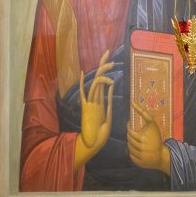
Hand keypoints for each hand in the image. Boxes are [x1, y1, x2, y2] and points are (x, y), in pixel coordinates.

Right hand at [74, 51, 114, 170]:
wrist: (92, 143)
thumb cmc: (100, 134)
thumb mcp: (109, 116)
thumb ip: (109, 103)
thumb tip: (112, 88)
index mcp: (100, 101)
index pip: (104, 82)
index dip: (106, 71)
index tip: (111, 61)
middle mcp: (95, 100)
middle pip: (99, 78)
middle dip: (103, 65)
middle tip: (108, 53)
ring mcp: (90, 103)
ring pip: (96, 84)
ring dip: (103, 73)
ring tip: (111, 64)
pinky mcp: (86, 108)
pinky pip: (84, 94)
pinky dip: (83, 83)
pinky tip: (84, 73)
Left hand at [127, 101, 170, 174]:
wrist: (163, 154)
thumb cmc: (157, 137)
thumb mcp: (152, 123)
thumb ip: (142, 112)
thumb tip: (132, 103)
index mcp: (141, 138)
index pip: (130, 132)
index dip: (130, 129)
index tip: (133, 127)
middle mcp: (140, 148)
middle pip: (129, 140)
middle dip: (131, 136)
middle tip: (136, 134)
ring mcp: (140, 156)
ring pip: (129, 148)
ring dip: (132, 144)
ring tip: (138, 141)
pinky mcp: (140, 163)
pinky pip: (131, 156)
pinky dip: (133, 152)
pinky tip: (140, 149)